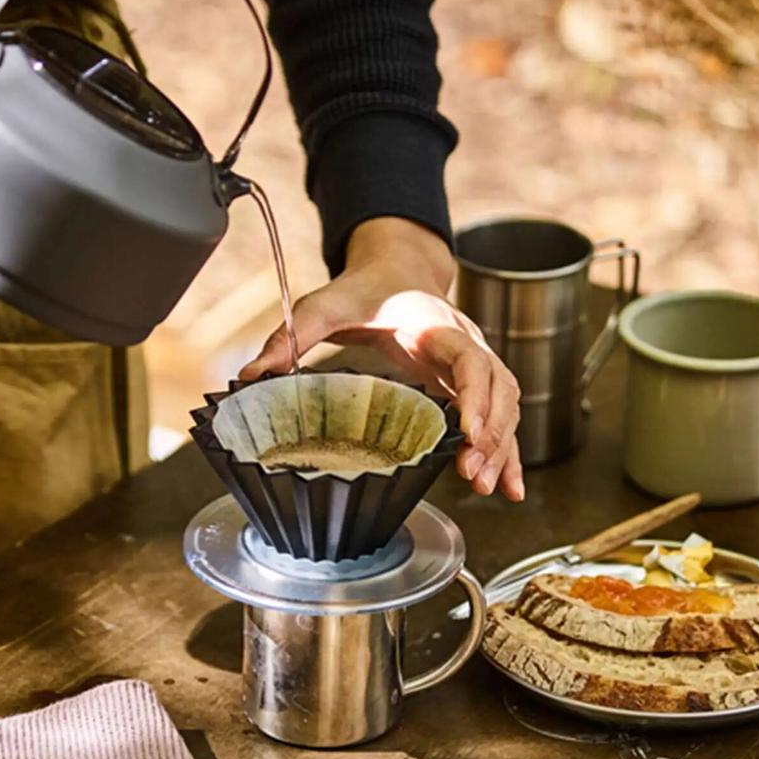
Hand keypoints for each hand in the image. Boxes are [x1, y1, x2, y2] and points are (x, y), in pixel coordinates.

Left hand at [241, 218, 523, 501]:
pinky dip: (505, 451)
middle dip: (492, 433)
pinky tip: (506, 486)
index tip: (470, 431)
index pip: (469, 358)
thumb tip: (251, 375)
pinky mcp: (469, 383)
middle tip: (472, 473)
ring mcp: (473, 362)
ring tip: (489, 488)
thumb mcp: (322, 306)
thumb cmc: (363, 290)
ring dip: (501, 447)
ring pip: (507, 405)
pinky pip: (499, 417)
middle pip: (498, 388)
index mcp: (435, 324)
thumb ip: (289, 336)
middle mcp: (465, 341)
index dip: (475, 396)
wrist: (394, 271)